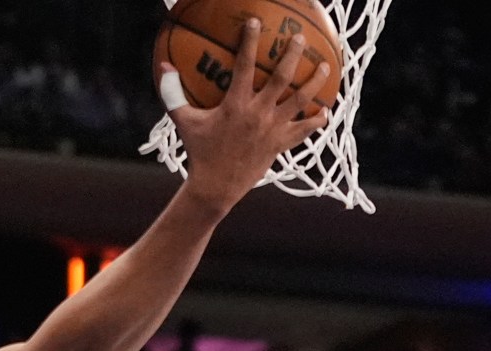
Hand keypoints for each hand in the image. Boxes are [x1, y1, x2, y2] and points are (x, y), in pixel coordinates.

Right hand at [163, 21, 333, 209]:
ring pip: (301, 101)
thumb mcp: (184, 121)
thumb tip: (164, 67)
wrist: (216, 187)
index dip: (249, 41)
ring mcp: (273, 129)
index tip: (254, 23)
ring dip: (315, 82)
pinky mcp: (281, 145)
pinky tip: (325, 112)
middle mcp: (258, 114)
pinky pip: (304, 131)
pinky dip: (316, 121)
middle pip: (282, 78)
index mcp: (235, 105)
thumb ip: (173, 93)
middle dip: (293, 54)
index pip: (244, 65)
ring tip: (325, 66)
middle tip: (299, 37)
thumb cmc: (199, 152)